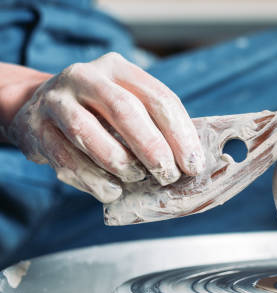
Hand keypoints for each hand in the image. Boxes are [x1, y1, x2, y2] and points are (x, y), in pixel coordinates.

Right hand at [5, 52, 203, 202]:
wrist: (38, 109)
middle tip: (168, 175)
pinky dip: (93, 180)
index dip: (180, 134)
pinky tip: (112, 191)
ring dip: (119, 162)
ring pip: (87, 131)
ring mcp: (55, 100)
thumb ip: (157, 128)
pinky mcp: (34, 128)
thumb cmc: (100, 115)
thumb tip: (192, 164)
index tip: (193, 164)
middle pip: (124, 109)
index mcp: (119, 69)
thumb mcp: (129, 108)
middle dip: (152, 147)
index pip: (158, 98)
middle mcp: (85, 77)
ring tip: (137, 179)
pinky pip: (65, 159)